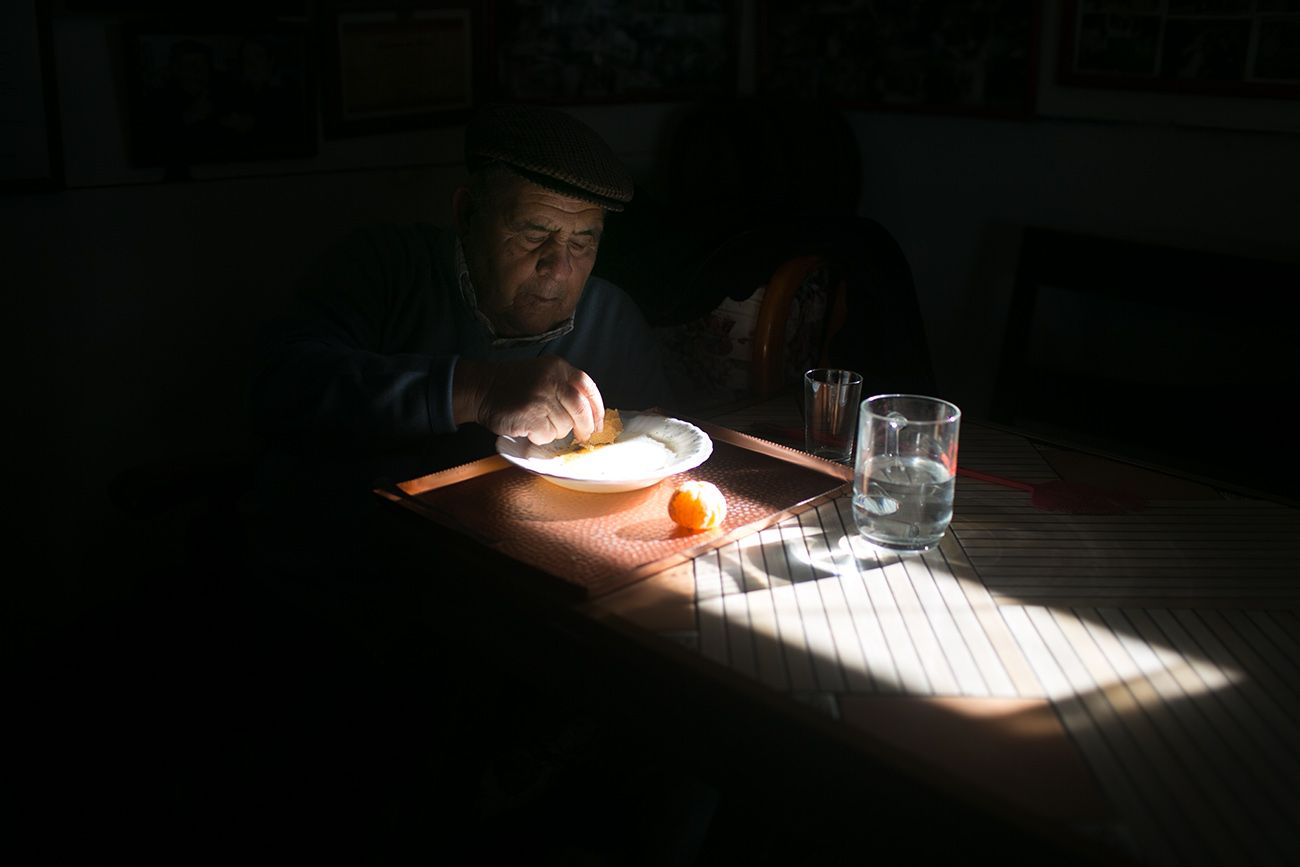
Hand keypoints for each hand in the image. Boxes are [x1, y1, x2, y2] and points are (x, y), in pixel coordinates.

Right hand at [455, 357, 604, 444]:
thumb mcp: (544, 374)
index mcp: (559, 368)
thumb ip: (565, 387)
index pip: (588, 388)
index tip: (598, 424)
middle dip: (584, 427)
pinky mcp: (530, 415)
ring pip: (564, 426)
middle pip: (581, 410)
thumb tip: (590, 416)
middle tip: (582, 436)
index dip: (597, 410)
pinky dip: (540, 437)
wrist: (482, 388)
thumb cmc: (514, 385)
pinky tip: (529, 428)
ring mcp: (541, 397)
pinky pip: (547, 435)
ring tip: (539, 423)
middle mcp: (553, 380)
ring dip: (555, 431)